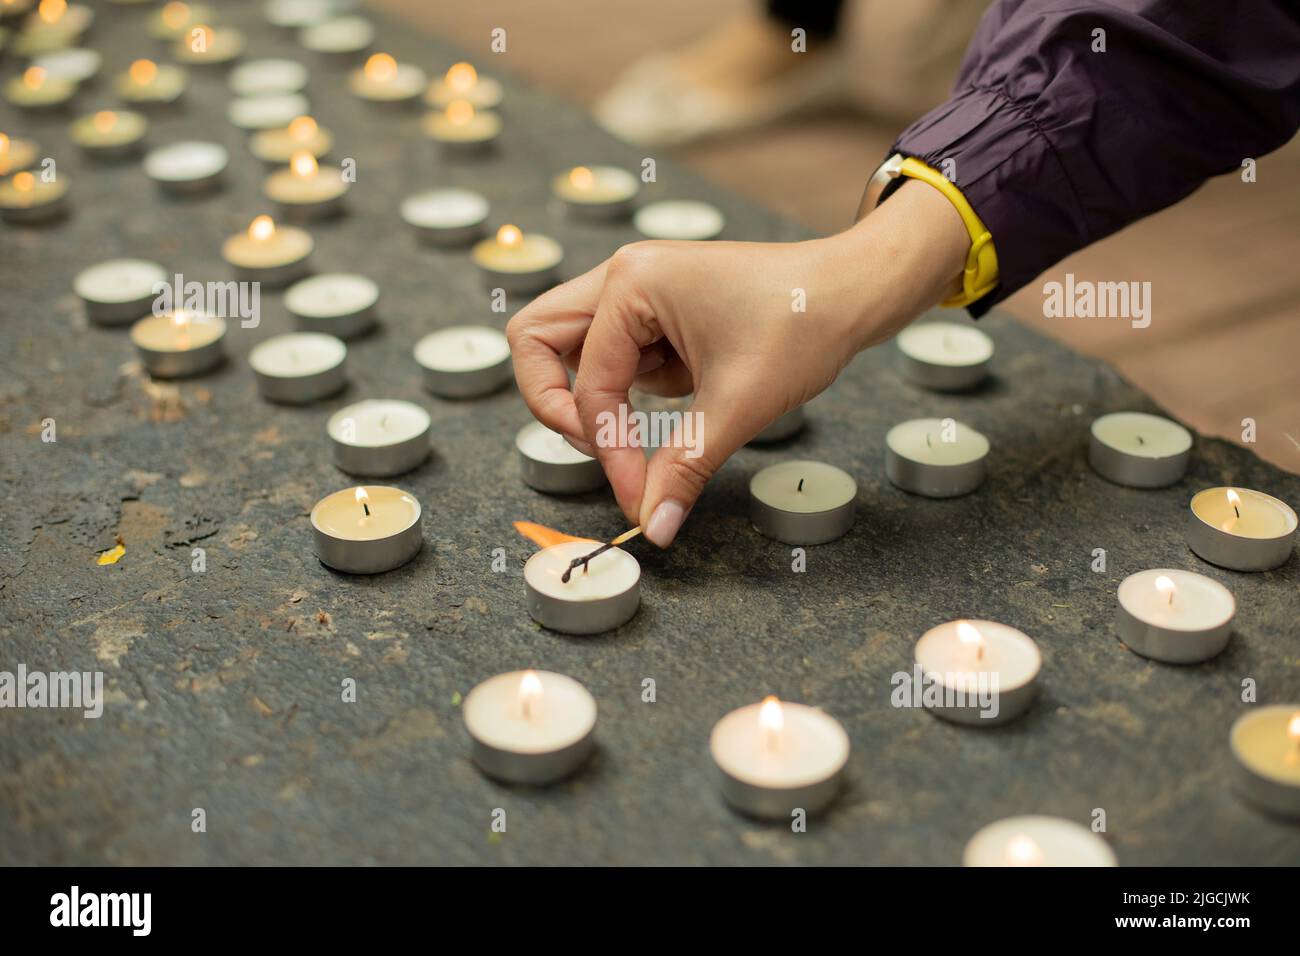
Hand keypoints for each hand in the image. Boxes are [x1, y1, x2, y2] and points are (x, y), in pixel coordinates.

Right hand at [507, 180, 967, 545]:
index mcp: (632, 283)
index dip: (607, 449)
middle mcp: (623, 276)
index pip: (588, 384)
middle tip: (597, 448)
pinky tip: (676, 401)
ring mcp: (636, 291)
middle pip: (536, 340)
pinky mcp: (655, 312)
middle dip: (555, 404)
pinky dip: (626, 391)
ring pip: (567, 349)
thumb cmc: (801, 325)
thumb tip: (653, 527)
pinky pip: (611, 356)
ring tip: (635, 432)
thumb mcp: (738, 405)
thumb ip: (684, 467)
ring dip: (590, 397)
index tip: (637, 495)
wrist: (852, 292)